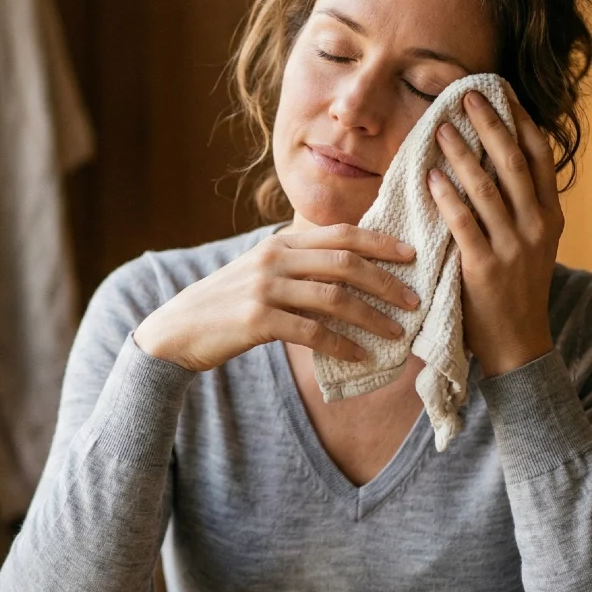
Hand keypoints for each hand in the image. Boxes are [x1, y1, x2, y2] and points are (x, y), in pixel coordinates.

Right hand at [134, 224, 419, 372]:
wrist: (177, 329)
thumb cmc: (226, 304)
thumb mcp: (260, 271)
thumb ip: (298, 265)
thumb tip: (349, 270)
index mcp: (280, 242)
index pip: (341, 234)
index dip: (380, 242)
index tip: (412, 255)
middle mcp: (275, 258)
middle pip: (345, 263)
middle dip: (386, 281)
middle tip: (414, 299)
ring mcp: (265, 288)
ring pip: (334, 297)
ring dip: (372, 316)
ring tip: (397, 332)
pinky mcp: (257, 319)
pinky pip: (312, 332)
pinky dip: (342, 345)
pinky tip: (361, 357)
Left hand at [427, 88, 561, 376]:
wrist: (518, 344)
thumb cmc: (517, 288)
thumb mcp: (533, 243)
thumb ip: (523, 206)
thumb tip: (498, 159)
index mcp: (551, 216)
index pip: (541, 156)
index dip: (521, 121)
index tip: (502, 92)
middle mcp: (537, 226)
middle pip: (513, 162)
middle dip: (490, 124)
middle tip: (466, 96)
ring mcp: (513, 247)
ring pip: (486, 187)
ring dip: (462, 154)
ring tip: (442, 128)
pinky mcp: (484, 267)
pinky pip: (464, 223)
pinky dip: (447, 196)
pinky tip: (431, 176)